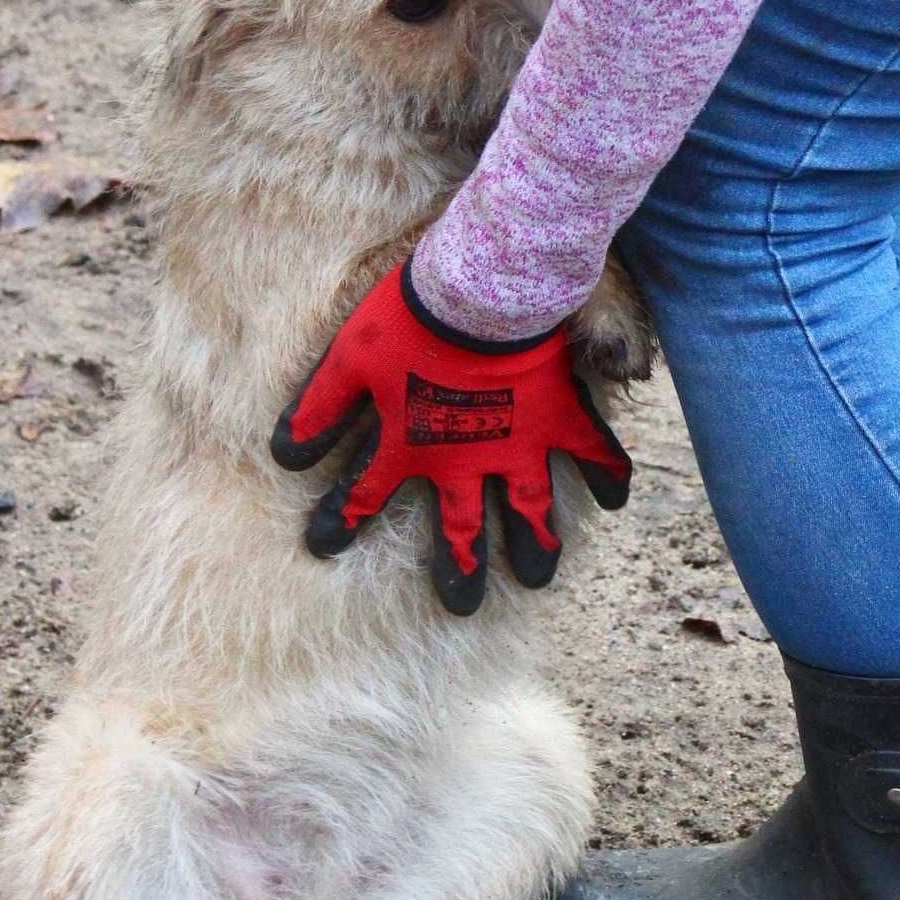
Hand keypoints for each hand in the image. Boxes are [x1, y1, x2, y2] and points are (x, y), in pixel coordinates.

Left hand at [271, 260, 631, 613]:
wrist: (479, 292)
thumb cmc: (407, 320)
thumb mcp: (348, 361)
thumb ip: (319, 410)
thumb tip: (284, 456)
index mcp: (410, 448)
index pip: (365, 496)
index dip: (341, 523)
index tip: (323, 547)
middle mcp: (466, 461)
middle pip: (462, 529)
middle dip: (459, 568)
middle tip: (462, 606)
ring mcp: (518, 445)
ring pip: (529, 510)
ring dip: (533, 545)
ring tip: (537, 578)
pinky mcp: (559, 416)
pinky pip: (593, 453)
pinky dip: (607, 474)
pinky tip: (616, 501)